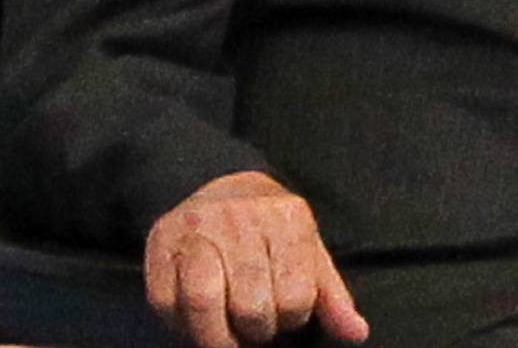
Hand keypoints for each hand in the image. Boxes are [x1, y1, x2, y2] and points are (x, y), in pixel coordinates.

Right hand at [142, 171, 366, 347]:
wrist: (221, 185)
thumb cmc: (272, 229)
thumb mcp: (310, 252)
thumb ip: (332, 296)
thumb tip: (357, 334)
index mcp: (288, 219)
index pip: (295, 295)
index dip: (291, 320)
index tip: (284, 319)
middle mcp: (242, 220)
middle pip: (249, 304)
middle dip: (255, 332)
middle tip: (256, 331)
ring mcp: (198, 230)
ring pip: (204, 302)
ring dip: (216, 336)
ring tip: (227, 338)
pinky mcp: (161, 243)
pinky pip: (165, 301)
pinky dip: (180, 325)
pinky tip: (196, 323)